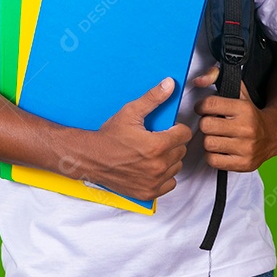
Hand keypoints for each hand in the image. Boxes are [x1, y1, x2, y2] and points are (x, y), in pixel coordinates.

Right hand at [83, 77, 192, 200]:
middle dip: (172, 143)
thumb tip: (169, 84)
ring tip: (153, 153)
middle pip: (181, 151)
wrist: (90, 158)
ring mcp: (153, 181)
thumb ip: (153, 98)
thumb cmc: (109, 136)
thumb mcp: (130, 112)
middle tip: (157, 139)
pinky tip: (151, 167)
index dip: (176, 129)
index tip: (167, 129)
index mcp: (157, 146)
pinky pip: (169, 184)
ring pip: (176, 167)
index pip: (185, 134)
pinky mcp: (148, 192)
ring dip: (169, 159)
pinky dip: (164, 176)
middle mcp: (158, 166)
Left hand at [193, 66, 276, 171]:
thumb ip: (216, 76)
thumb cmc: (249, 113)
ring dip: (209, 140)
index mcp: (244, 109)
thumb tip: (198, 80)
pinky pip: (213, 160)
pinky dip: (213, 155)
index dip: (201, 106)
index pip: (209, 105)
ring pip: (208, 144)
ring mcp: (246, 148)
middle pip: (206, 125)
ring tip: (217, 136)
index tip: (204, 109)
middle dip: (206, 124)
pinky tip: (221, 149)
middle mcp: (246, 129)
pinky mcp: (243, 164)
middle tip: (212, 124)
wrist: (273, 135)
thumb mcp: (238, 91)